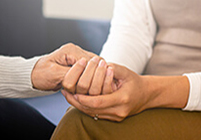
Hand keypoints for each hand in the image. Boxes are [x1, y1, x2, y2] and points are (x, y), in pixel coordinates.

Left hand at [31, 43, 96, 90]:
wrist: (35, 75)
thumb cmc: (41, 74)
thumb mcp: (54, 74)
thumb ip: (70, 74)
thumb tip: (85, 76)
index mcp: (71, 50)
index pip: (89, 62)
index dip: (88, 77)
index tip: (81, 88)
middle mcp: (77, 52)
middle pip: (95, 65)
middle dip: (90, 80)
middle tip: (81, 90)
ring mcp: (80, 58)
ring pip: (96, 70)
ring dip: (90, 81)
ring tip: (81, 89)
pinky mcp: (81, 66)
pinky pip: (93, 73)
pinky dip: (90, 81)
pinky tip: (85, 89)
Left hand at [62, 63, 189, 121]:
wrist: (147, 95)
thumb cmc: (135, 82)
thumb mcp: (126, 72)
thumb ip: (113, 68)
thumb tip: (99, 65)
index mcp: (122, 99)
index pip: (97, 102)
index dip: (83, 98)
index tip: (71, 91)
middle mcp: (118, 111)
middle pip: (92, 110)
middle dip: (76, 102)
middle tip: (64, 93)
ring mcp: (116, 116)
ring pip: (92, 114)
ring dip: (78, 105)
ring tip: (68, 95)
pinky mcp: (114, 118)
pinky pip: (96, 114)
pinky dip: (85, 108)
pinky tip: (77, 100)